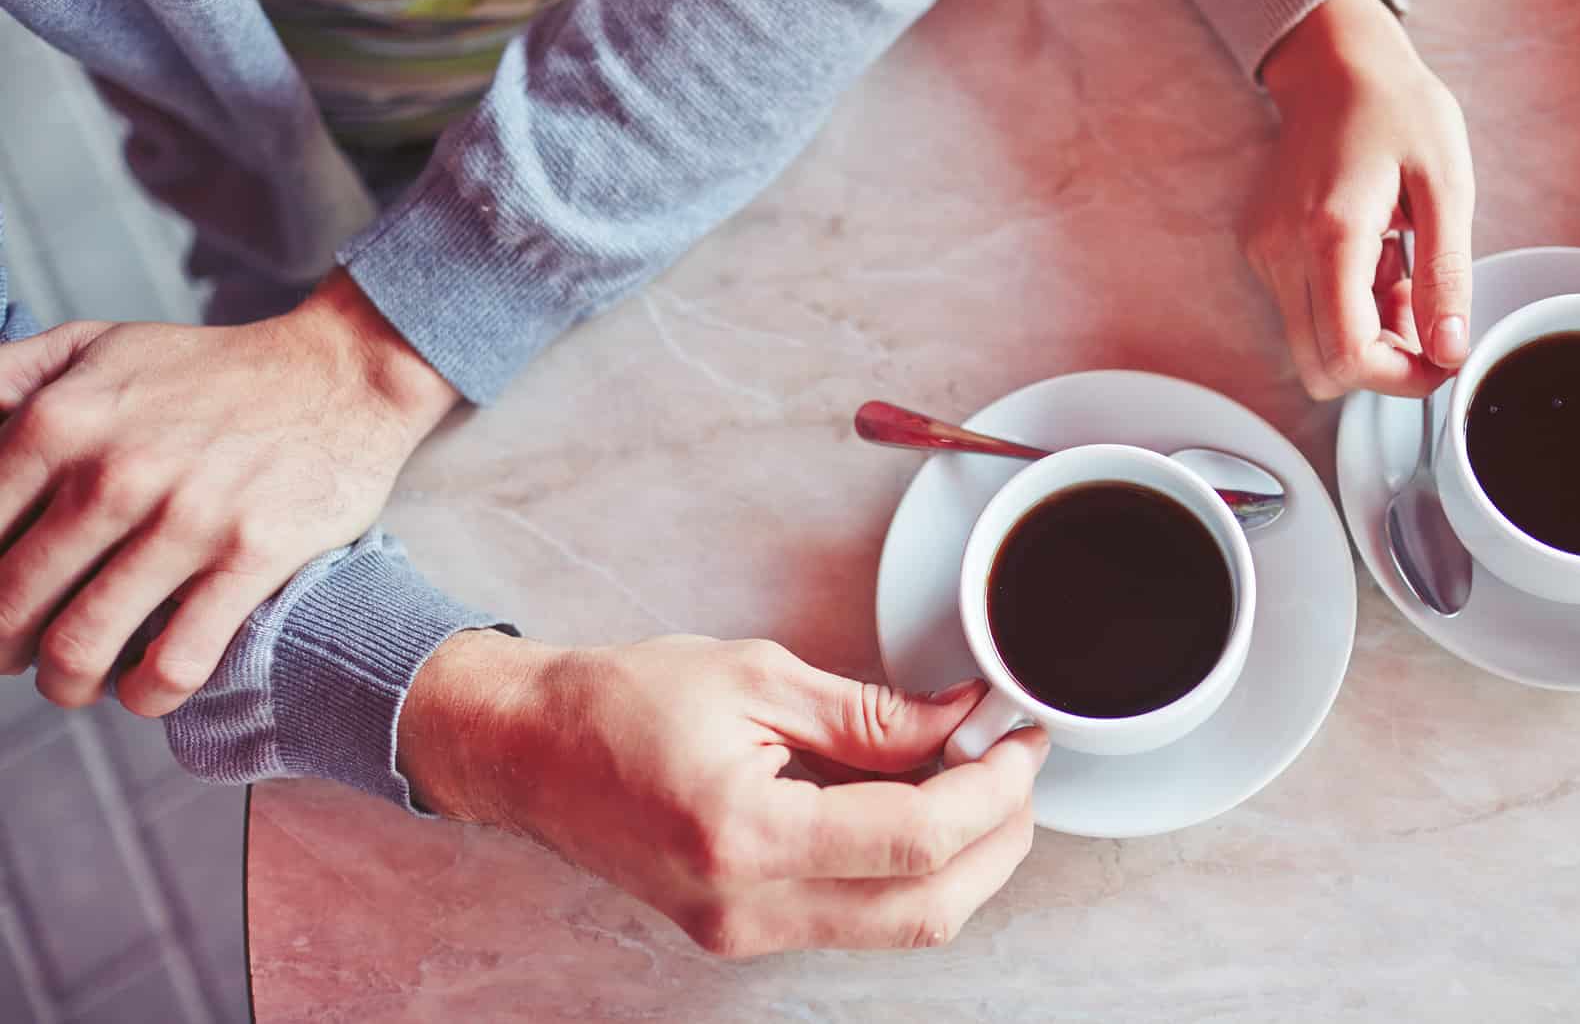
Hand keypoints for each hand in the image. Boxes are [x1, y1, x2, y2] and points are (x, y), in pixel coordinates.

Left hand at [0, 270, 458, 712]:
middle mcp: (114, 474)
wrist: (342, 373)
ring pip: (79, 648)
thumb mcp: (94, 344)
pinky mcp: (252, 557)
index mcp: (60, 423)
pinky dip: (146, 693)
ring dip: (65, 683)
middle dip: (3, 648)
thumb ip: (5, 378)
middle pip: (9, 607)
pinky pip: (174, 662)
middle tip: (22, 652)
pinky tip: (145, 684)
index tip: (0, 604)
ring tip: (76, 679)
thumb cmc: (215, 369)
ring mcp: (187, 520)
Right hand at [400, 631, 1048, 957]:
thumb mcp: (758, 677)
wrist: (529, 752)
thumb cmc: (621, 702)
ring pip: (899, 924)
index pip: (915, 840)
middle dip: (999, 839)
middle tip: (1018, 765)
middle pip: (927, 910)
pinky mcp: (742, 931)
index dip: (991, 789)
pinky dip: (905, 866)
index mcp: (745, 836)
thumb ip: (870, 713)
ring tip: (974, 776)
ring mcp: (742, 933)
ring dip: (960, 858)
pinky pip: (854, 914)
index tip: (1020, 739)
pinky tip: (914, 802)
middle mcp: (745, 909)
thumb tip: (959, 721)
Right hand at [1245, 0, 1473, 398]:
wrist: (1337, 65)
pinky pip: (1301, 311)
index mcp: (1329, 235)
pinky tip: (1371, 253)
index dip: (1400, 378)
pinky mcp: (1260, 250)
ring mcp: (1263, 253)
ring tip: (1397, 267)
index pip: (1347, 354)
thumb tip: (1449, 349)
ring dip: (1362, 329)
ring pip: (1310, 343)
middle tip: (1422, 310)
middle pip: (1320, 367)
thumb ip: (1447, 275)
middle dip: (1380, 361)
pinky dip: (1343, 303)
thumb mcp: (1447, 185)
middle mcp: (1280, 252)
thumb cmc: (1398, 110)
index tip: (1441, 358)